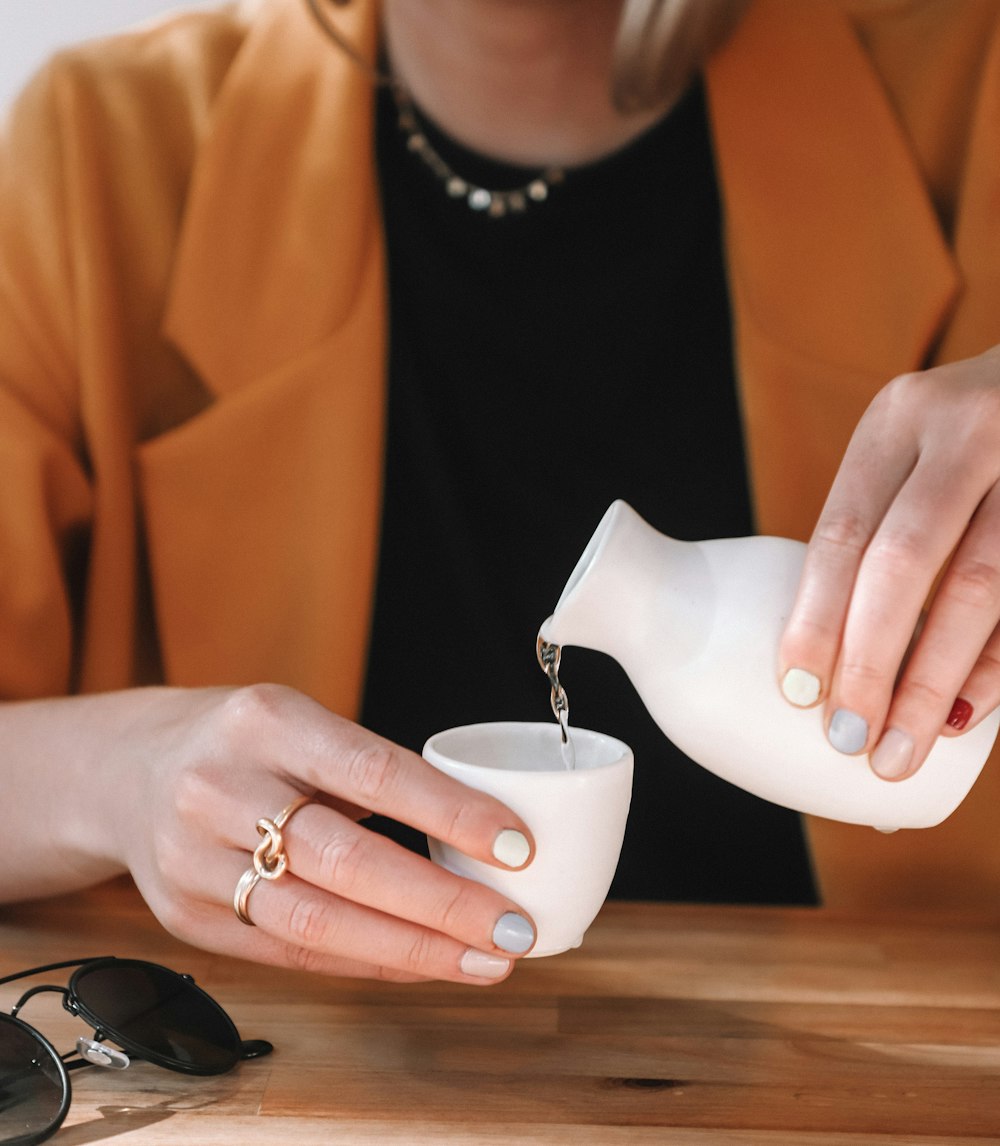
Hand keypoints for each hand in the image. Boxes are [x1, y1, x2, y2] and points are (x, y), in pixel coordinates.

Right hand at [98, 684, 536, 982]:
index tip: (516, 844)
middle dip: (443, 903)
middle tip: (514, 926)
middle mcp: (221, 787)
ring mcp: (193, 859)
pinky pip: (291, 953)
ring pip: (318, 922)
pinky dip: (367, 962)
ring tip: (484, 959)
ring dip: (414, 950)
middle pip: (346, 861)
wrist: (129, 770)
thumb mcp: (300, 720)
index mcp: (267, 720)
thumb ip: (371, 770)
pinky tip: (421, 963)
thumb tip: (482, 833)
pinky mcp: (186, 918)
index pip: (374, 771)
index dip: (450, 813)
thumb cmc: (244, 742)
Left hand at [778, 344, 999, 780]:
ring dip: (936, 683)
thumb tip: (822, 661)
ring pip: (981, 588)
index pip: (844, 530)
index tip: (798, 693)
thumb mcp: (910, 445)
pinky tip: (967, 715)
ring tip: (901, 750)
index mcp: (899, 417)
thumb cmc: (964, 438)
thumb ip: (877, 524)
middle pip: (906, 562)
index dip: (817, 618)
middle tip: (848, 737)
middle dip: (872, 661)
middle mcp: (967, 430)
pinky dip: (997, 665)